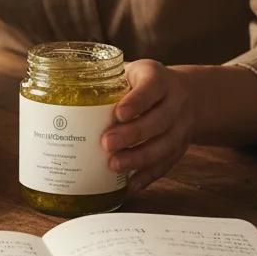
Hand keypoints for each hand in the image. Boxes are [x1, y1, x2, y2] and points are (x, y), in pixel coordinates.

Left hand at [101, 60, 194, 193]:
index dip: (136, 102)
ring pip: (165, 144)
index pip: (151, 88)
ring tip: (114, 165)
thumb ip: (107, 80)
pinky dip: (149, 175)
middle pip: (159, 120)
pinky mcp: (181, 146)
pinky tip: (131, 184)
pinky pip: (167, 163)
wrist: (189, 94)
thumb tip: (67, 90)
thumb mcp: (130, 71)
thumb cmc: (144, 82)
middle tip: (106, 143)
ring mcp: (182, 126)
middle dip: (133, 134)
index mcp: (159, 78)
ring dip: (139, 158)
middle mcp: (176, 101)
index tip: (118, 114)